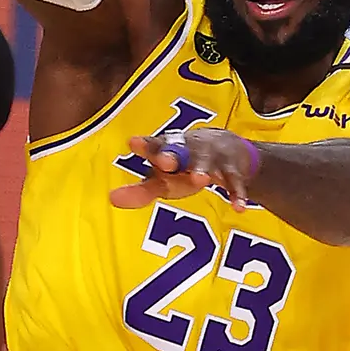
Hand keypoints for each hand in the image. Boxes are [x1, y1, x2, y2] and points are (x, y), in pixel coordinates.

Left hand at [110, 129, 260, 211]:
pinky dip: (237, 193)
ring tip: (200, 179)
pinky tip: (238, 207)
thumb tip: (111, 199)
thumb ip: (140, 190)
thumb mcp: (163, 179)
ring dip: (203, 170)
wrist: (229, 149)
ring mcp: (212, 157)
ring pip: (207, 163)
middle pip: (179, 150)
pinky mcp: (233, 170)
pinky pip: (235, 182)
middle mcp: (188, 148)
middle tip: (164, 161)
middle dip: (171, 155)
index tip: (133, 142)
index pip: (153, 146)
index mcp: (168, 148)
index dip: (144, 145)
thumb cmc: (185, 166)